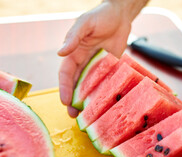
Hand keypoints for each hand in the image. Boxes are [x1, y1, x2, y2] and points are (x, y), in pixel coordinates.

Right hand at [57, 1, 131, 116]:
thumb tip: (60, 52)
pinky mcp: (110, 70)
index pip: (65, 74)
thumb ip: (74, 37)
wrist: (121, 15)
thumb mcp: (85, 23)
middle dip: (73, 100)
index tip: (64, 100)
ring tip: (86, 116)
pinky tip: (104, 105)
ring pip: (89, 88)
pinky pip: (105, 84)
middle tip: (73, 115)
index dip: (64, 88)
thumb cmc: (101, 15)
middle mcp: (83, 63)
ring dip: (87, 102)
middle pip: (75, 85)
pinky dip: (102, 95)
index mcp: (73, 53)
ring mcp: (97, 68)